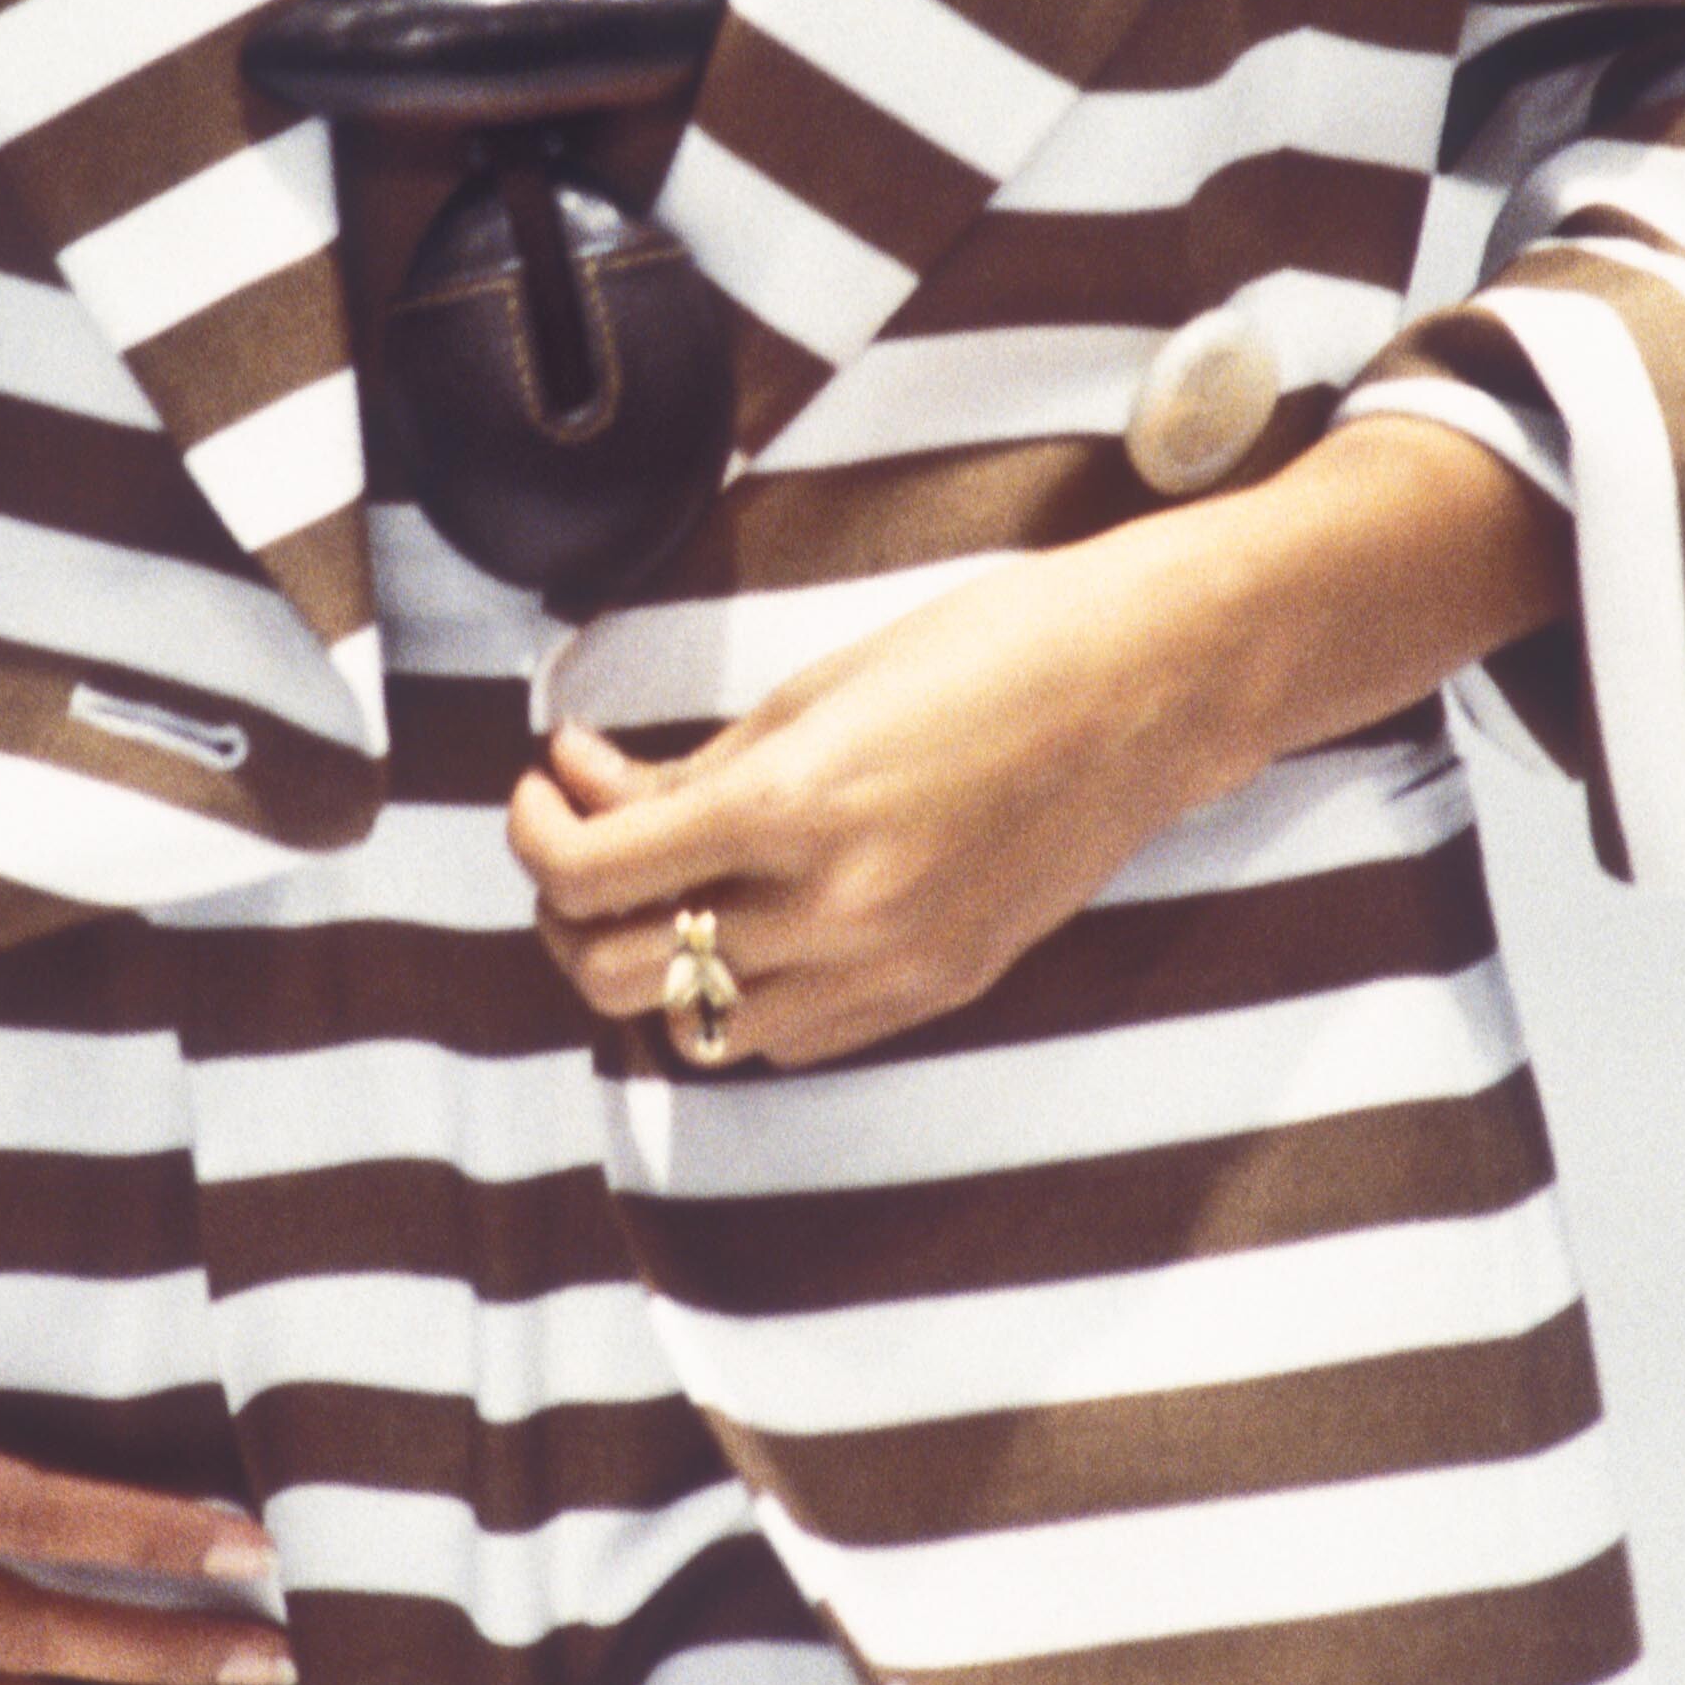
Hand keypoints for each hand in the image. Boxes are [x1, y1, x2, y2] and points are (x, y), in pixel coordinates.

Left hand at [510, 544, 1214, 1072]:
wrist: (1149, 690)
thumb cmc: (993, 648)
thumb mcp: (817, 688)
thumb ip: (694, 764)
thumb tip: (587, 787)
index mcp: (796, 809)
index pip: (596, 876)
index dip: (535, 835)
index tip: (541, 792)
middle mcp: (836, 913)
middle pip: (621, 977)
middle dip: (568, 914)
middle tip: (579, 843)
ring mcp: (891, 969)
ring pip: (698, 1027)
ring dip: (651, 962)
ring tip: (660, 886)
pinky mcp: (935, 993)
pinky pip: (790, 1037)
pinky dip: (740, 994)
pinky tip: (751, 920)